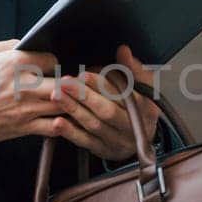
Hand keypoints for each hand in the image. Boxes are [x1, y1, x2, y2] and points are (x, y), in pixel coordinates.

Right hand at [0, 39, 78, 156]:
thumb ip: (5, 45)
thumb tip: (24, 43)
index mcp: (14, 63)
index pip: (52, 58)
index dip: (57, 61)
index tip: (56, 65)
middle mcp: (24, 85)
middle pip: (66, 82)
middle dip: (73, 83)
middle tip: (74, 83)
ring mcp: (26, 109)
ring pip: (65, 105)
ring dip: (71, 103)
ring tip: (74, 100)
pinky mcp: (23, 128)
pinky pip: (54, 127)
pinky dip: (63, 123)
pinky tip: (63, 119)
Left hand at [48, 44, 163, 162]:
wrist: (142, 139)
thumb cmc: (139, 107)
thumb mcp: (143, 87)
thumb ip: (133, 69)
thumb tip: (123, 50)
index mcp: (145, 109)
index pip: (122, 96)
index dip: (102, 85)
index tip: (83, 74)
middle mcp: (133, 128)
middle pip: (107, 112)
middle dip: (84, 96)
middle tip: (64, 83)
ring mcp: (118, 143)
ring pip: (93, 125)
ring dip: (73, 110)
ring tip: (56, 96)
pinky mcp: (103, 151)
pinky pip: (86, 143)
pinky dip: (71, 133)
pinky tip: (57, 122)